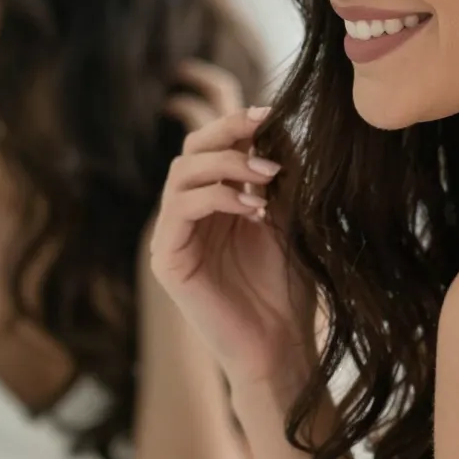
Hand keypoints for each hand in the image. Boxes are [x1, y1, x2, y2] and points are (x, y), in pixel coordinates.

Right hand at [153, 72, 308, 394]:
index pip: (212, 147)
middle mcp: (188, 215)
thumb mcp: (291, 218)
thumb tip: (279, 123)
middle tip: (263, 128)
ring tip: (268, 175)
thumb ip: (280, 176)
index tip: (273, 113)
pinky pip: (180, 209)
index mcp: (215, 202)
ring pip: (182, 173)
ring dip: (227, 163)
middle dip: (227, 132)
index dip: (236, 123)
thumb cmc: (289, 287)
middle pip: (190, 151)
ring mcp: (174, 237)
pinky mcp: (167, 260)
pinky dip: (218, 197)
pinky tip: (254, 208)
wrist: (283, 345)